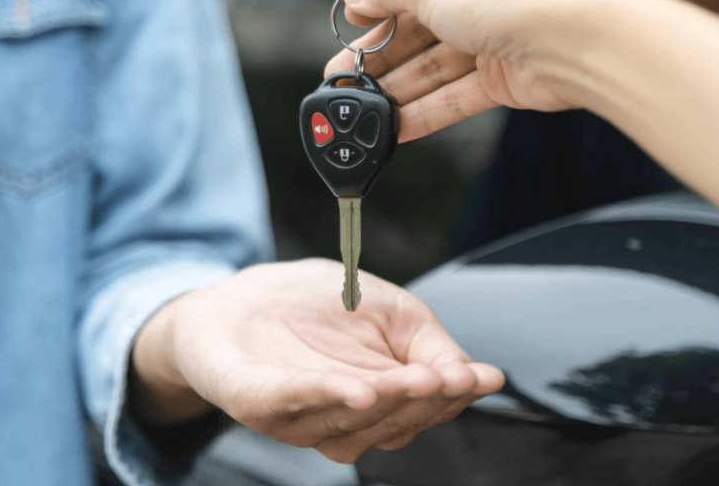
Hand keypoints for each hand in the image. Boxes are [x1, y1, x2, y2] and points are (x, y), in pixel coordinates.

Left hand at [132, 259, 503, 462]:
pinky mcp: (256, 399)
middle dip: (424, 400)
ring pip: (351, 421)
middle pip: (392, 422)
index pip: (423, 408)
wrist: (239, 296)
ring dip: (387, 403)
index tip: (479, 377)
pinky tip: (359, 388)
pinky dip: (328, 396)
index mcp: (377, 397)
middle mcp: (341, 416)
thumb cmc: (313, 304)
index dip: (452, 395)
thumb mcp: (389, 310)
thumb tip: (479, 375)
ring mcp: (297, 414)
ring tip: (417, 380)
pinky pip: (293, 402)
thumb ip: (430, 343)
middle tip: (451, 377)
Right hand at [325, 0, 607, 141]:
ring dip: (396, 87)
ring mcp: (493, 33)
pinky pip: (454, 94)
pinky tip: (395, 126)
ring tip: (360, 109)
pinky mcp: (503, 75)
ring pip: (433, 63)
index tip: (354, 18)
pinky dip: (425, 111)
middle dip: (378, 52)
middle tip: (342, 76)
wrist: (573, 41)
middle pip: (416, 23)